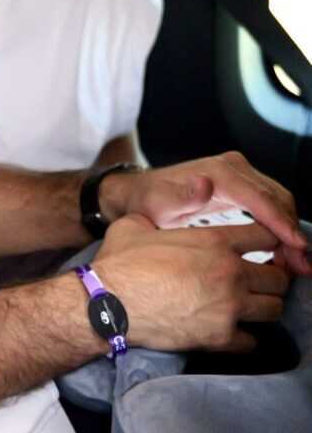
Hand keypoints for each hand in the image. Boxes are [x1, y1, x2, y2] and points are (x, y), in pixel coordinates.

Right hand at [96, 212, 291, 352]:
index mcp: (215, 241)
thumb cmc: (118, 264)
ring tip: (249, 306)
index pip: (267, 236)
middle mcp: (230, 273)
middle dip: (271, 278)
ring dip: (264, 306)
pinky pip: (252, 341)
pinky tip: (233, 331)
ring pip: (274, 308)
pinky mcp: (219, 338)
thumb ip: (158, 218)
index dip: (267, 242)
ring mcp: (228, 308)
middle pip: (279, 276)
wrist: (105, 306)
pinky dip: (246, 337)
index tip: (260, 250)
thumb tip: (156, 217)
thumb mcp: (136, 224)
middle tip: (257, 281)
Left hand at [105, 152, 310, 274]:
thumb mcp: (157, 203)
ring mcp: (240, 175)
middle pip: (277, 199)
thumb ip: (180, 198)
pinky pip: (270, 205)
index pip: (260, 197)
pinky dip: (281, 226)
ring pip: (278, 202)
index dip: (281, 222)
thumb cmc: (146, 202)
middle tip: (301, 265)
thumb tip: (204, 185)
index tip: (296, 246)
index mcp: (219, 172)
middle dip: (291, 232)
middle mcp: (234, 168)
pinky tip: (283, 251)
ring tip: (296, 263)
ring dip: (290, 231)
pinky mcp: (242, 186)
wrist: (137, 194)